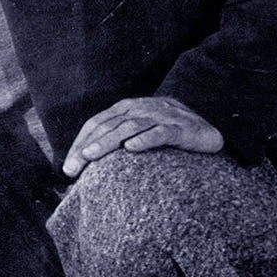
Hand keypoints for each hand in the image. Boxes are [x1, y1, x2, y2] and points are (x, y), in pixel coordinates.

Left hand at [62, 96, 222, 177]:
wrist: (209, 132)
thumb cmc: (168, 138)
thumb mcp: (139, 135)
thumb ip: (116, 145)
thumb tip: (85, 169)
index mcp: (129, 108)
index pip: (97, 123)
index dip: (80, 143)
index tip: (67, 168)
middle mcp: (143, 108)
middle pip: (109, 125)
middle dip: (87, 146)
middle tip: (72, 168)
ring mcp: (162, 116)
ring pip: (130, 127)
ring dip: (108, 141)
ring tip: (91, 157)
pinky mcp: (182, 128)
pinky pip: (161, 132)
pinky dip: (145, 139)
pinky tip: (131, 149)